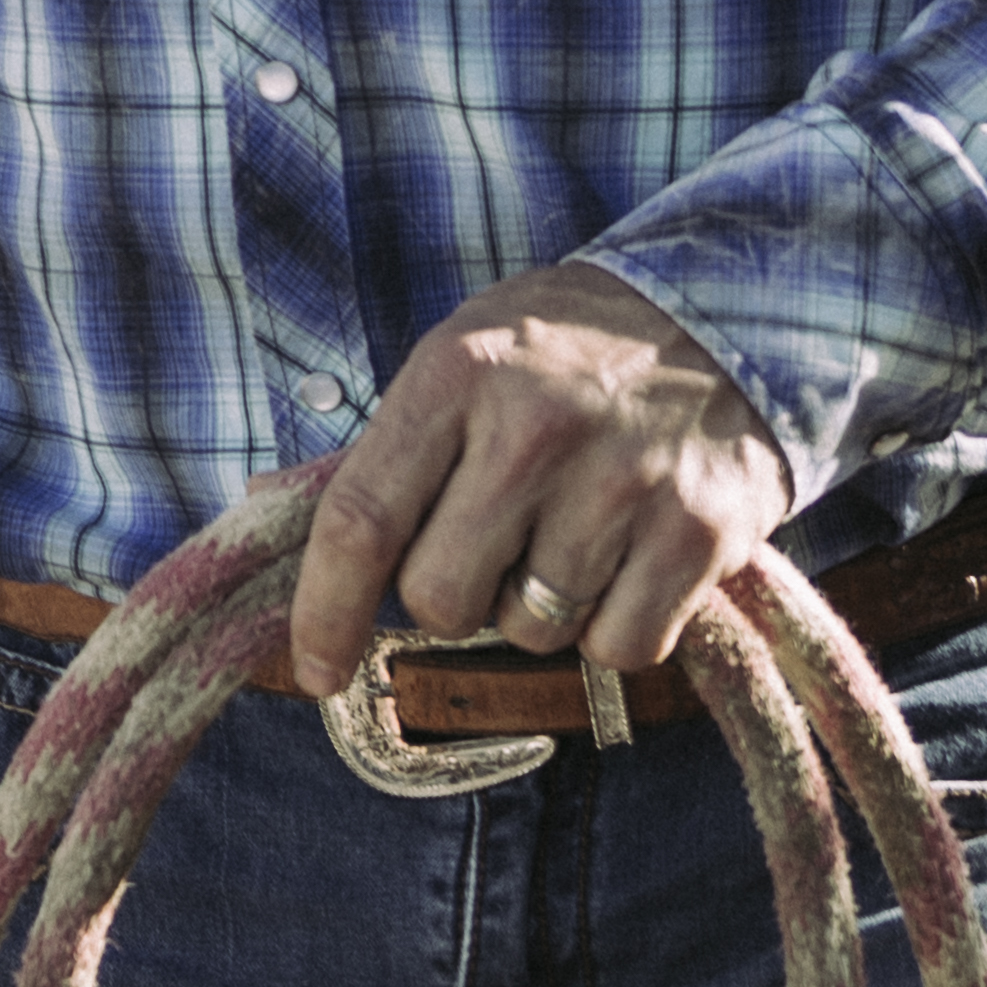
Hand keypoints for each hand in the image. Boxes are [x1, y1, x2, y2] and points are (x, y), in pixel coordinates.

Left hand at [286, 262, 790, 690]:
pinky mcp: (698, 533)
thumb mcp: (461, 357)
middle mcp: (533, 428)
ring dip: (539, 609)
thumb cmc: (564, 352)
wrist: (722, 315)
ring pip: (530, 631)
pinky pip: (619, 649)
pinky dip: (615, 629)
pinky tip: (629, 560)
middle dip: (453, 596)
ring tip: (573, 531)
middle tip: (494, 545)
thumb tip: (263, 514)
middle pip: (439, 599)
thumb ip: (384, 448)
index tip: (315, 672)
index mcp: (453, 375)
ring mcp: (621, 482)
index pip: (361, 519)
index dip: (324, 611)